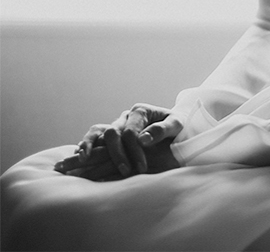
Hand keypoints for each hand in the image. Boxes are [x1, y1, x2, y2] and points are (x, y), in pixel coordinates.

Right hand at [54, 104, 181, 179]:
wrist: (175, 127)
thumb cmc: (178, 126)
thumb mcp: (176, 124)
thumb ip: (162, 130)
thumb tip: (143, 139)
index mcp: (140, 111)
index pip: (131, 132)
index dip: (134, 150)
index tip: (142, 168)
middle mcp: (126, 116)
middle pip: (113, 133)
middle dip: (117, 154)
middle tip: (126, 171)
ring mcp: (118, 125)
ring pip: (98, 132)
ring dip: (89, 145)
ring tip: (83, 159)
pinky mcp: (114, 136)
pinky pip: (95, 137)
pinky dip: (86, 145)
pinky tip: (79, 155)